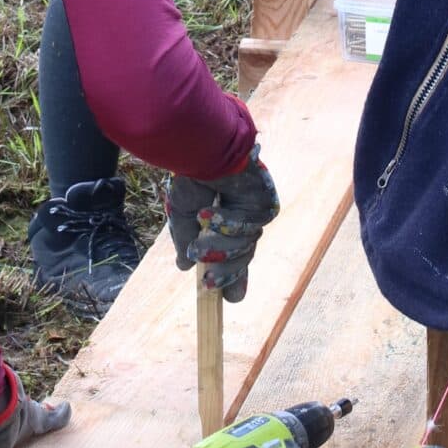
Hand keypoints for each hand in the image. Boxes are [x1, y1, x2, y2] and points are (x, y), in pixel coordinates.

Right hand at [166, 144, 279, 302]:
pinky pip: (248, 227)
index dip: (230, 276)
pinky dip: (227, 225)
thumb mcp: (182, 213)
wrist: (204, 148)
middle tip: (209, 285)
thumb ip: (185, 239)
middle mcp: (242, 217)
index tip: (225, 299)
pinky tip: (211, 215)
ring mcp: (255, 211)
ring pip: (245, 245)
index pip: (231, 253)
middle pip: (242, 256)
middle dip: (226, 272)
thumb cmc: (192, 175)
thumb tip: (184, 268)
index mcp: (224, 219)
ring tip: (199, 247)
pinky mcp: (265, 203)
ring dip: (221, 249)